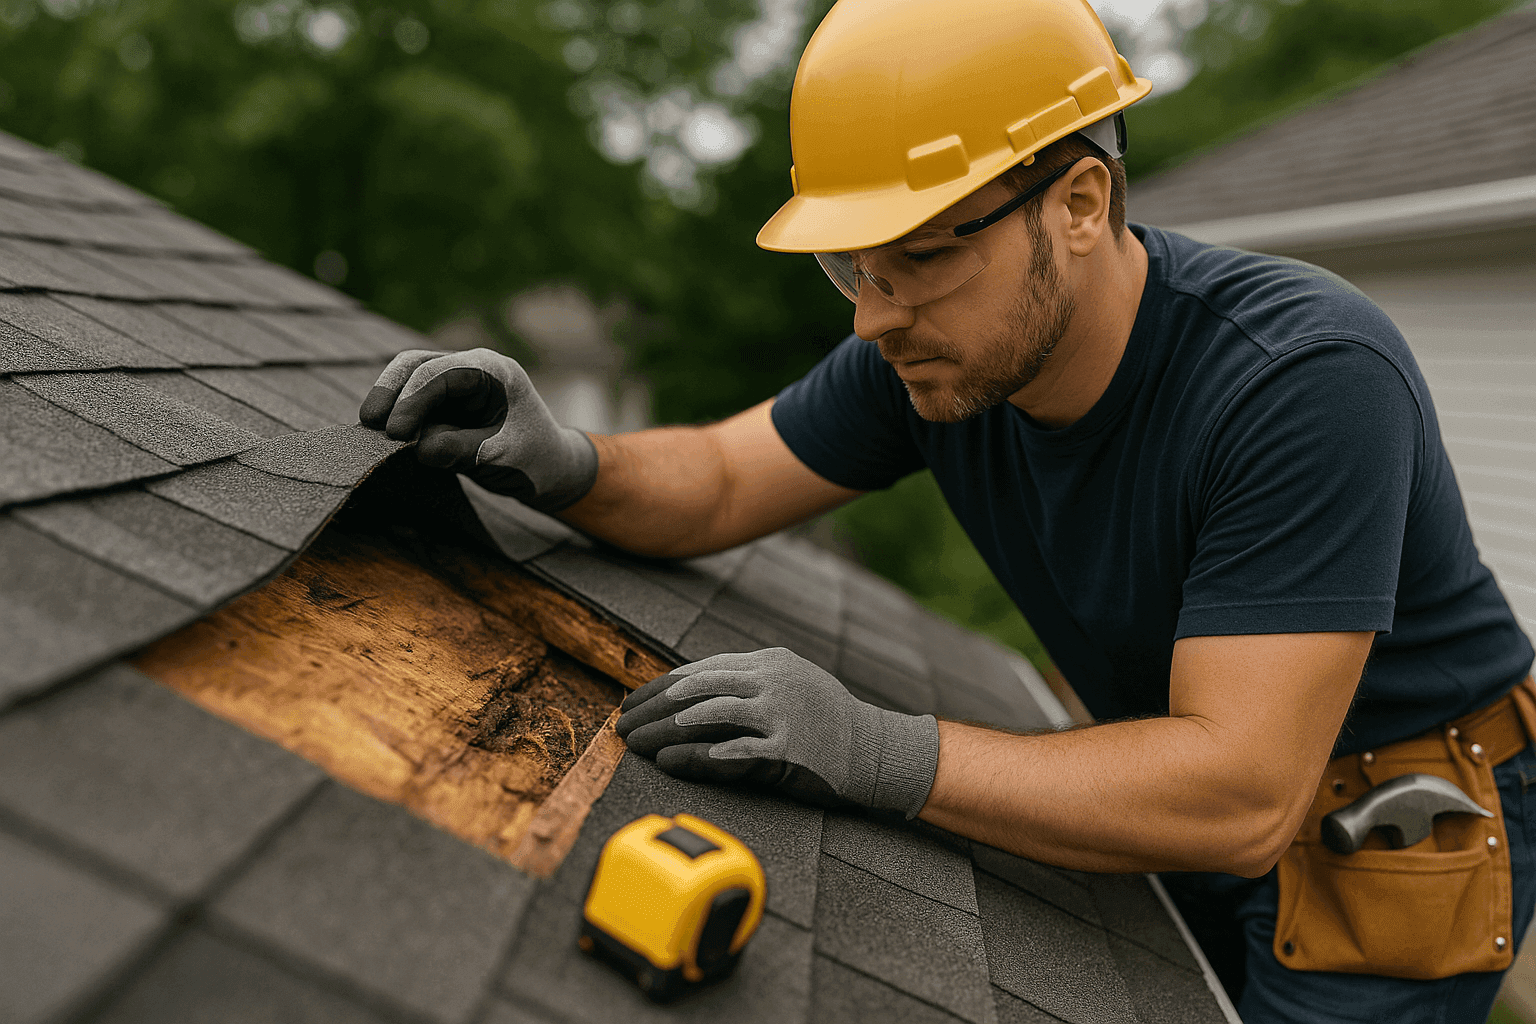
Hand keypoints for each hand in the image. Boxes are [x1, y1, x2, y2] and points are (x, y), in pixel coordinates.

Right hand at [360, 348, 597, 512]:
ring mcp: (458, 381)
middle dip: (390, 391)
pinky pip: (413, 398)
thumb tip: (417, 448)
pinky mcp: (446, 401)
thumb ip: (458, 450)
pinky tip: (382, 434)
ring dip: (389, 400)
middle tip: (368, 425)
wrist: (550, 468)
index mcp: (493, 371)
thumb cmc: (532, 460)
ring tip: (369, 430)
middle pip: (417, 364)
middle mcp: (473, 367)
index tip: (396, 434)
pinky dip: (397, 412)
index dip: (412, 401)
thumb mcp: (498, 457)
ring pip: (409, 376)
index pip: (441, 374)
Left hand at [616, 648, 938, 817]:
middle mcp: (771, 680)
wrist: (876, 749)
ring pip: (705, 716)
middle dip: (652, 707)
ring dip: (663, 732)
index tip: (633, 702)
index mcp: (767, 662)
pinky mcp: (784, 748)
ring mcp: (779, 713)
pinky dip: (693, 756)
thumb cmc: (826, 722)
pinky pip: (729, 750)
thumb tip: (692, 694)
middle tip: (622, 723)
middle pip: (695, 688)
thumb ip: (747, 683)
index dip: (660, 686)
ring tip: (635, 744)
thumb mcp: (789, 684)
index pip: (700, 669)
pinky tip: (668, 761)